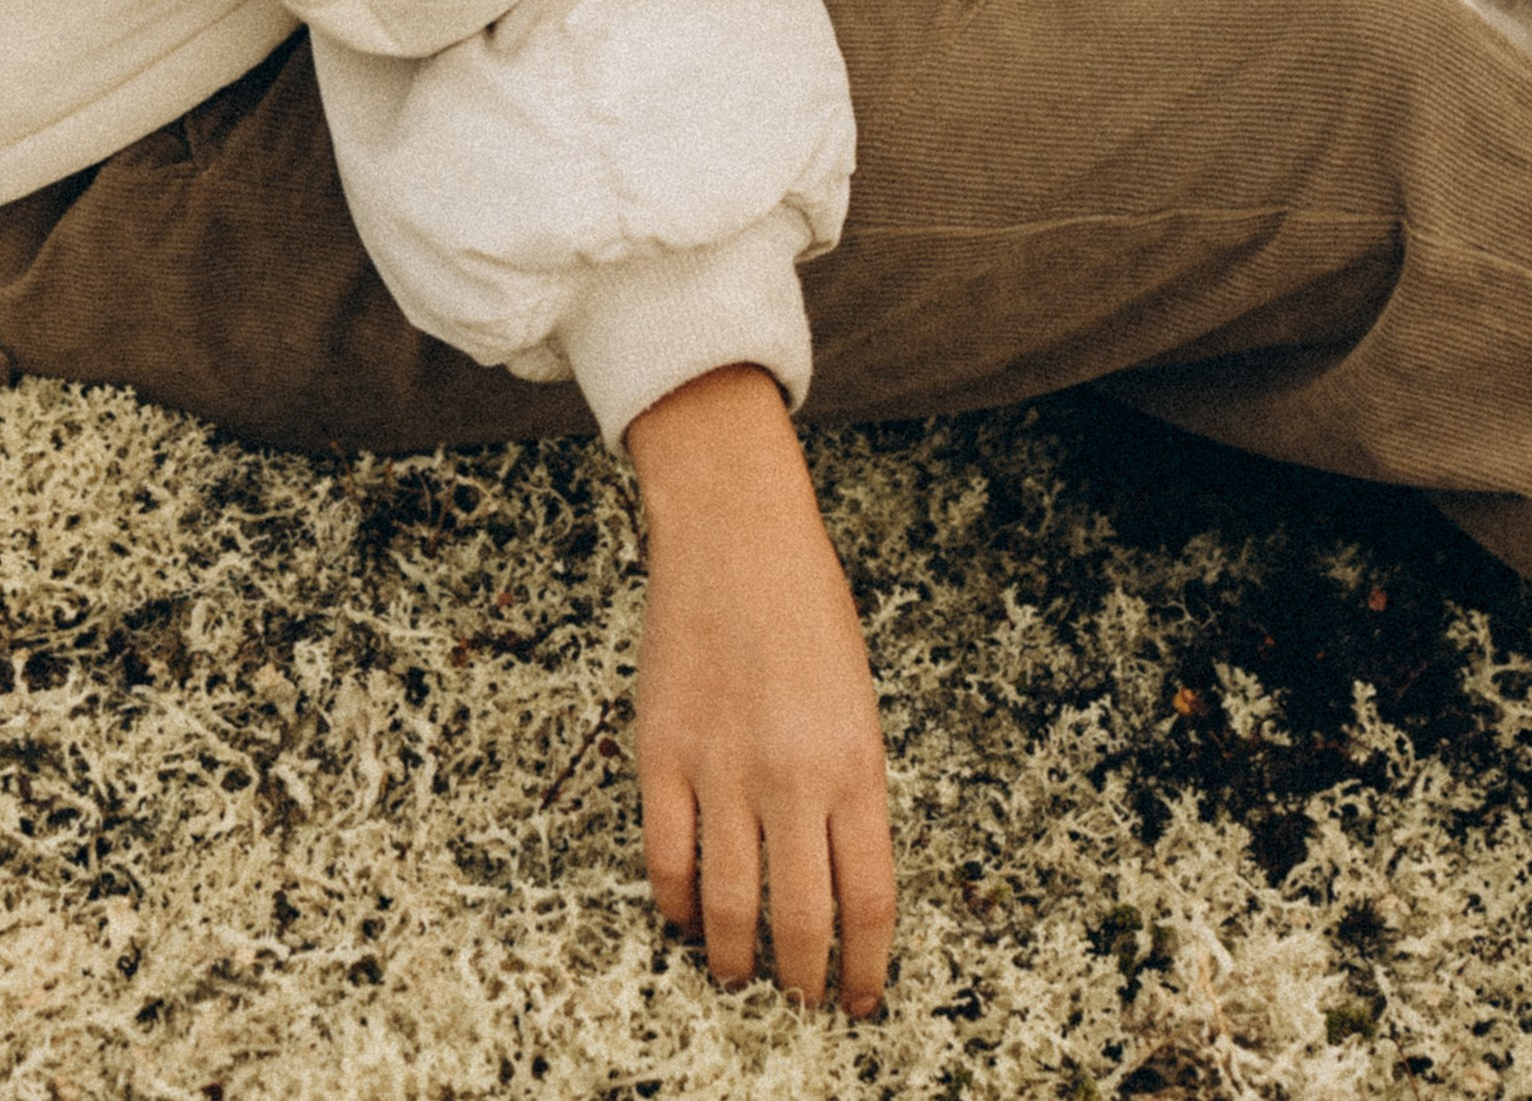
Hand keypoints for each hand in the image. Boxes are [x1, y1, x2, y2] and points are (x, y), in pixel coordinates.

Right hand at [625, 364, 894, 1013]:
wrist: (736, 532)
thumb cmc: (807, 607)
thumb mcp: (859, 700)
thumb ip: (850, 787)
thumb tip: (839, 876)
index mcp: (855, 761)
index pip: (869, 899)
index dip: (867, 966)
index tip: (862, 997)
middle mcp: (791, 775)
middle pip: (801, 920)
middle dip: (804, 978)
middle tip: (802, 999)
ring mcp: (721, 767)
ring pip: (728, 905)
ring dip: (736, 957)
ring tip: (741, 975)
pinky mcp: (661, 753)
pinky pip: (665, 857)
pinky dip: (676, 903)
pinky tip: (687, 914)